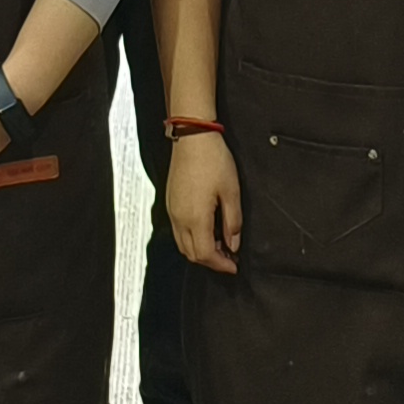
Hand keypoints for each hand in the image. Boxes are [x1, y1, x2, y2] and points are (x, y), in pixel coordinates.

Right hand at [167, 134, 242, 270]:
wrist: (192, 137)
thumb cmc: (212, 160)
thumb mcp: (231, 192)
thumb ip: (233, 222)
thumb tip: (233, 243)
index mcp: (195, 218)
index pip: (205, 254)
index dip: (221, 265)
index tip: (233, 266)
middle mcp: (179, 219)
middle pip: (191, 254)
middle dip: (211, 261)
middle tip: (229, 257)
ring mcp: (172, 211)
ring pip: (183, 244)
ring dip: (201, 250)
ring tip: (220, 244)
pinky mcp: (170, 202)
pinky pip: (178, 231)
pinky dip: (192, 238)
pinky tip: (207, 229)